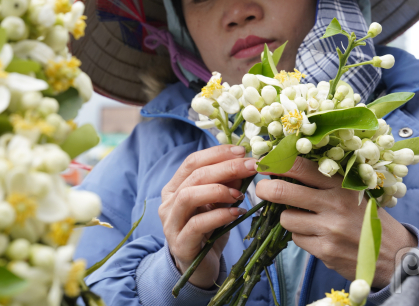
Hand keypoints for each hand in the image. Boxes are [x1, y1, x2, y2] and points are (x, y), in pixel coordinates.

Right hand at [159, 145, 257, 288]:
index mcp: (175, 188)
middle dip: (225, 168)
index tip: (241, 151)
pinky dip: (219, 215)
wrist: (201, 268)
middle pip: (194, 177)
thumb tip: (245, 163)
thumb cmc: (210, 231)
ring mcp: (171, 224)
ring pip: (188, 196)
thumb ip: (228, 183)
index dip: (217, 153)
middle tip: (250, 166)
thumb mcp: (219, 203)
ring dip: (218, 190)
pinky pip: (197, 224)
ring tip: (239, 194)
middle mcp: (168, 203)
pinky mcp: (180, 244)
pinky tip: (236, 213)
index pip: (192, 162)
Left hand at [255, 157, 416, 287]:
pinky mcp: (325, 251)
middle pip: (282, 192)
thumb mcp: (353, 191)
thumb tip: (285, 168)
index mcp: (340, 184)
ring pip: (286, 218)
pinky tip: (316, 235)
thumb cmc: (367, 216)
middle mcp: (333, 204)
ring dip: (288, 217)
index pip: (300, 167)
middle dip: (265, 189)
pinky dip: (300, 236)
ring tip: (302, 217)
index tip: (264, 163)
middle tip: (262, 188)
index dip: (276, 163)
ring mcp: (329, 229)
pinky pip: (296, 238)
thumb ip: (324, 181)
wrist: (393, 253)